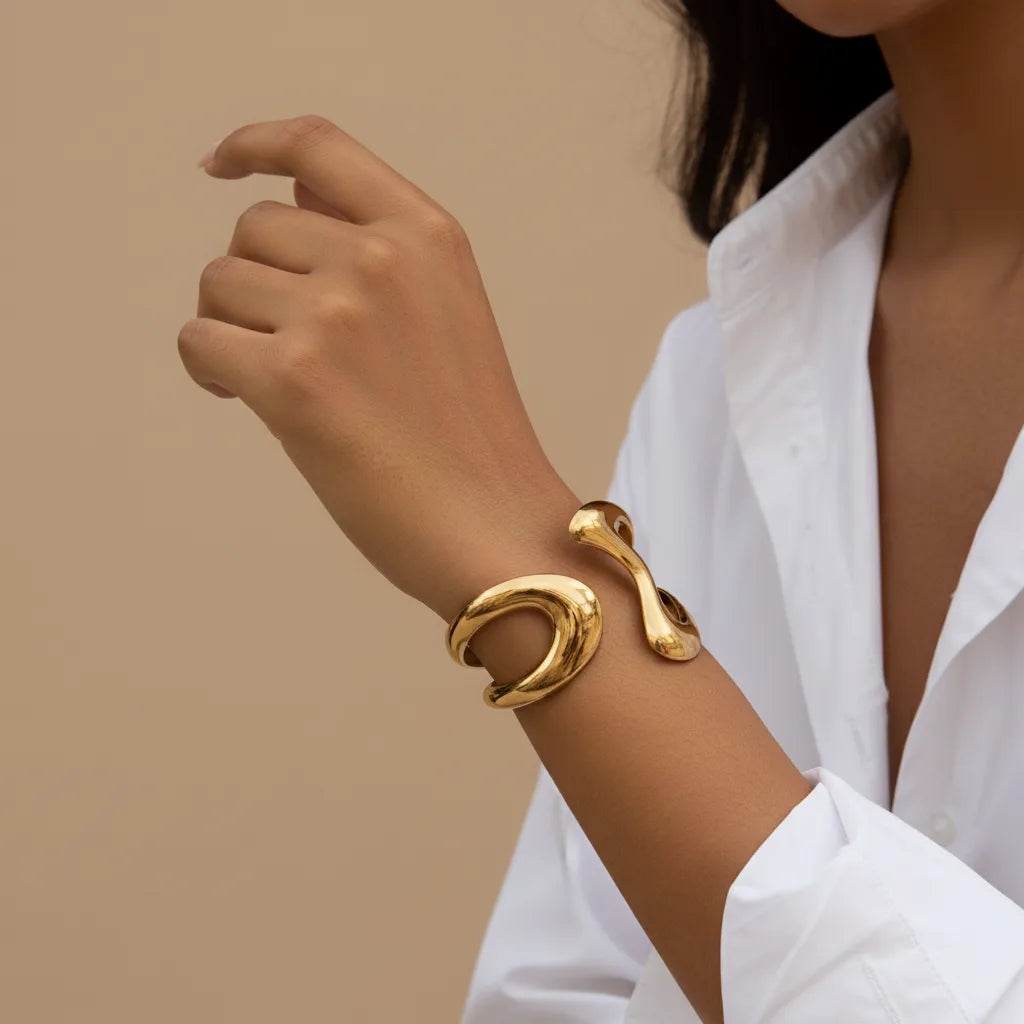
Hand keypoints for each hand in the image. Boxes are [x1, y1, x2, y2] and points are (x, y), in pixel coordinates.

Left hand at [178, 114, 574, 618]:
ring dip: (233, 329)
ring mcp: (336, 314)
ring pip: (220, 284)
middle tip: (285, 345)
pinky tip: (244, 400)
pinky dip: (210, 371)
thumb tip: (291, 202)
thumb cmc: (472, 440)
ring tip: (280, 384)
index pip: (319, 147)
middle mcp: (381, 258)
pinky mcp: (291, 378)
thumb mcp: (449, 313)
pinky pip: (201, 341)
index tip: (221, 167)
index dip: (256, 145)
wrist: (495, 529)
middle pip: (254, 229)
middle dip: (255, 283)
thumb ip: (379, 252)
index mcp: (428, 235)